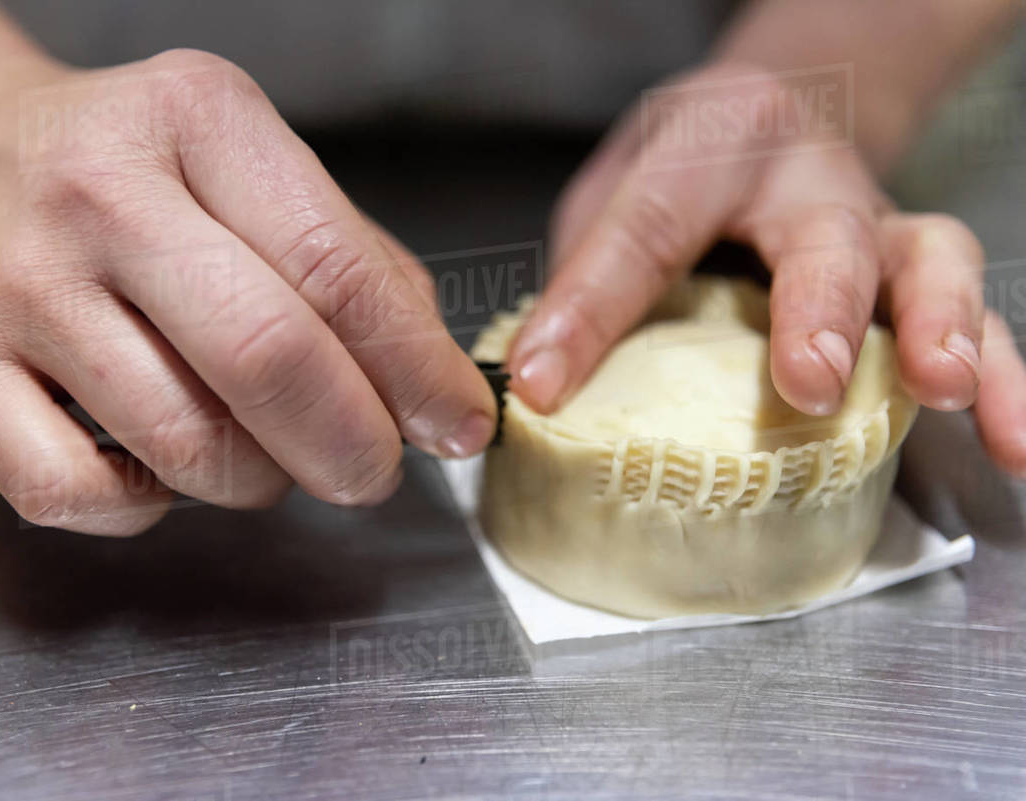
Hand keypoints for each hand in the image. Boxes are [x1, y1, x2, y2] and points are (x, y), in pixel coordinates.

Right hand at [0, 49, 495, 534]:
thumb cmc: (143, 172)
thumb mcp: (259, 168)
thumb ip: (359, 268)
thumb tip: (431, 391)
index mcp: (198, 119)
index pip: (337, 272)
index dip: (415, 372)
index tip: (457, 426)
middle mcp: (97, 193)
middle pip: (266, 360)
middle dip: (353, 448)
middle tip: (373, 470)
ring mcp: (15, 282)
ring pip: (184, 443)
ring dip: (259, 480)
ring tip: (265, 446)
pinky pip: (76, 494)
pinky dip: (148, 506)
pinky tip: (165, 462)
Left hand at [508, 62, 1025, 475]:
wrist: (778, 114)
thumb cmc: (684, 170)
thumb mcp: (616, 199)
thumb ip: (589, 276)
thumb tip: (537, 386)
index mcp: (709, 147)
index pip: (647, 224)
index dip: (591, 307)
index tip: (542, 381)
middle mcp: (807, 179)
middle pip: (825, 231)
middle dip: (819, 306)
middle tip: (806, 378)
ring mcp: (876, 226)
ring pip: (932, 260)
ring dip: (939, 332)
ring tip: (944, 391)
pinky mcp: (917, 275)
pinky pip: (978, 320)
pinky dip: (1007, 383)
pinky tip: (1015, 444)